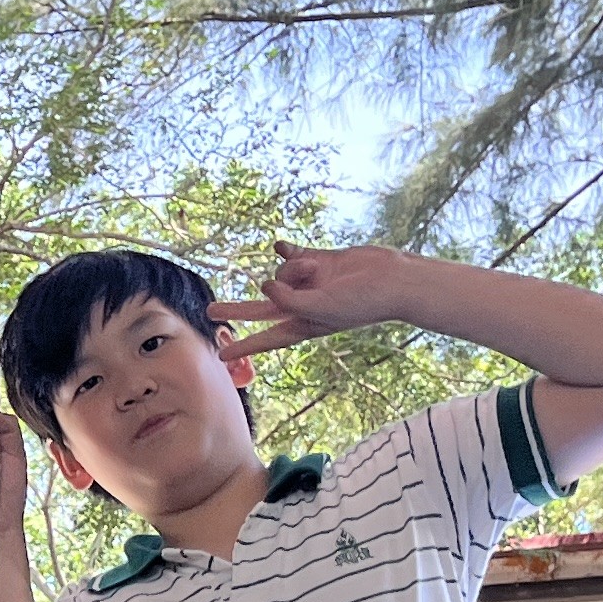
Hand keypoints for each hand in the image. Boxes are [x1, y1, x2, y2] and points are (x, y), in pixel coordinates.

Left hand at [215, 241, 414, 360]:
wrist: (392, 279)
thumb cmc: (361, 301)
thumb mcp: (320, 308)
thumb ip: (289, 301)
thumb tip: (265, 287)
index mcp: (304, 325)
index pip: (268, 338)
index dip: (245, 346)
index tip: (223, 356)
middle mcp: (303, 305)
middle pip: (261, 309)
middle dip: (237, 309)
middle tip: (210, 310)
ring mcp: (310, 283)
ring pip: (282, 274)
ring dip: (296, 270)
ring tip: (320, 270)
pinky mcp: (318, 260)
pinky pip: (292, 254)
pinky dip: (286, 251)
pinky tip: (279, 246)